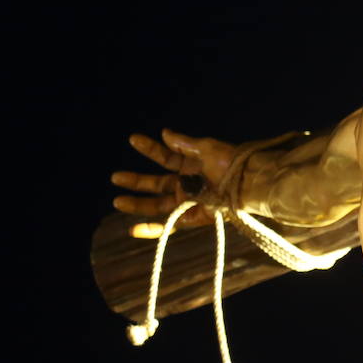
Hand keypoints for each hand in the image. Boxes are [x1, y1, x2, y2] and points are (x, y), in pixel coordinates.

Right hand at [111, 129, 235, 236]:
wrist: (247, 182)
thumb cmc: (230, 162)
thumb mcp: (206, 147)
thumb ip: (183, 144)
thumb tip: (164, 132)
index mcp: (190, 165)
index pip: (164, 157)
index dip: (149, 149)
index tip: (133, 139)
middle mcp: (187, 183)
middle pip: (156, 183)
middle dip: (135, 180)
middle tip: (115, 176)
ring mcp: (188, 201)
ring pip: (156, 204)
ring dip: (137, 203)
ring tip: (117, 200)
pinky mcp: (192, 217)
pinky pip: (169, 225)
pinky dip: (151, 229)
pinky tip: (133, 229)